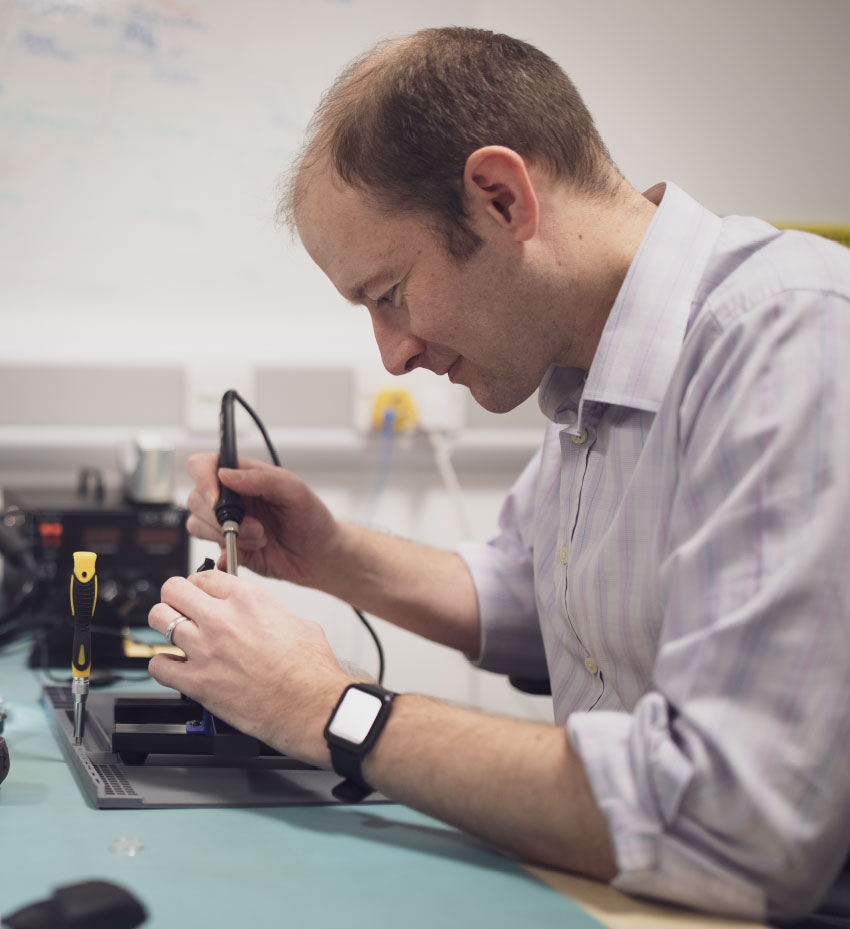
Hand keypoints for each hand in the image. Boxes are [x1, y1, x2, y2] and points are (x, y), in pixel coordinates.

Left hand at [148, 571, 353, 764]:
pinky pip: (159, 665)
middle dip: (176, 598)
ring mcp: (205, 649)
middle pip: (173, 590)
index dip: (201, 586)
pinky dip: (163, 665)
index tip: (201, 595)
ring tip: (175, 635)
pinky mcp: (197, 681)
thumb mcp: (299, 622)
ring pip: (159, 619)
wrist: (310, 706)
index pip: (204, 576)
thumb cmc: (310, 670)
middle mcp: (222, 619)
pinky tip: (176, 667)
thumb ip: (273, 614)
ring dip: (165, 627)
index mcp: (248, 599)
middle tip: (182, 609)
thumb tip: (267, 618)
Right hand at [185, 453, 340, 586]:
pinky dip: (228, 555)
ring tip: (261, 538)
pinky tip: (254, 552)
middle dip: (222, 517)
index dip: (203, 480)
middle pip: (195, 499)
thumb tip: (225, 474)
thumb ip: (261, 479)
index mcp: (243, 476)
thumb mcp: (294, 491)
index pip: (203, 466)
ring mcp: (226, 524)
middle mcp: (230, 498)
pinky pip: (210, 552)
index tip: (216, 499)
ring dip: (230, 536)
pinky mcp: (228, 548)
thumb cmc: (312, 518)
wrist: (320, 555)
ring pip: (198, 526)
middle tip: (257, 525)